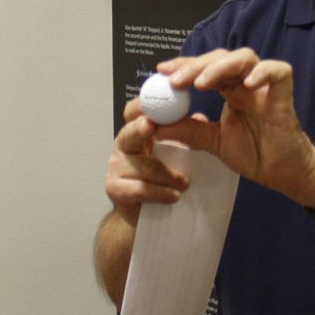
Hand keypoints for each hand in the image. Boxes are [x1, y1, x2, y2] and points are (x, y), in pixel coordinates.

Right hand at [104, 109, 190, 226]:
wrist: (145, 214)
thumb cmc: (161, 178)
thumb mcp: (174, 152)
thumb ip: (184, 133)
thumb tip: (199, 117)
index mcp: (137, 132)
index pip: (134, 112)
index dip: (142, 105)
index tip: (158, 101)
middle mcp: (123, 145)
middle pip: (129, 132)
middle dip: (140, 128)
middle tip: (152, 126)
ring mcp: (116, 167)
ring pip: (142, 166)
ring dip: (166, 174)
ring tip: (186, 182)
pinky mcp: (115, 189)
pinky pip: (139, 189)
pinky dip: (159, 193)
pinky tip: (174, 196)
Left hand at [157, 49, 314, 203]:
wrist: (283, 173)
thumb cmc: (254, 153)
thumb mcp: (213, 142)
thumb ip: (187, 131)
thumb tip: (152, 124)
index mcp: (230, 90)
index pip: (205, 67)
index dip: (185, 65)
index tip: (162, 72)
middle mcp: (246, 83)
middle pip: (221, 58)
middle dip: (196, 65)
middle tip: (175, 80)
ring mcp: (265, 87)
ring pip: (245, 58)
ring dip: (221, 67)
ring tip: (201, 84)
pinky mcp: (284, 95)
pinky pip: (279, 71)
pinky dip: (264, 72)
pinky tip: (247, 84)